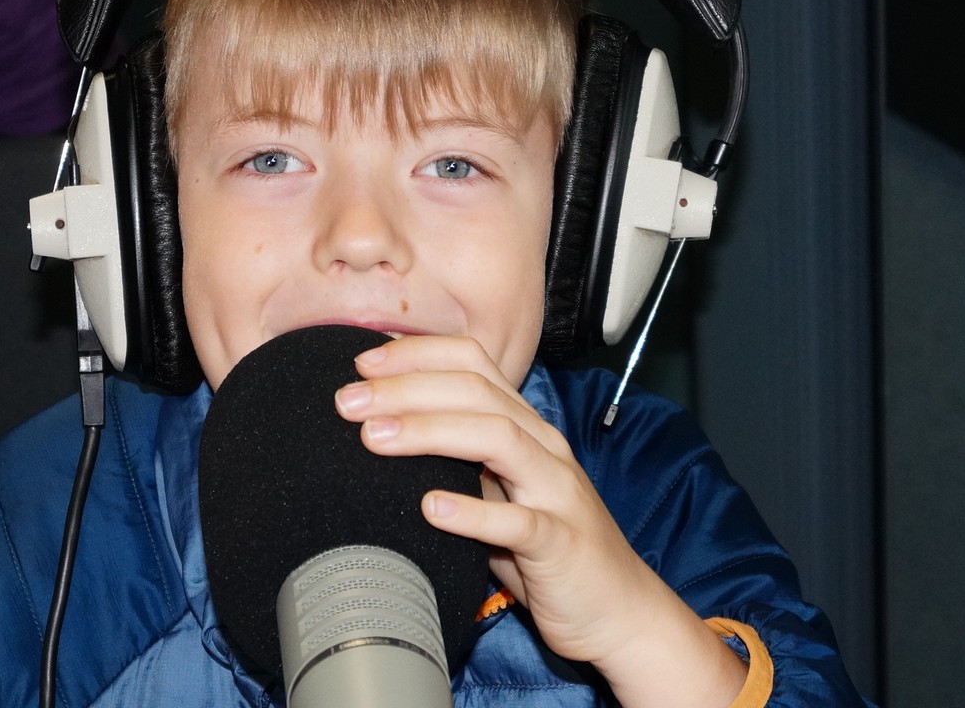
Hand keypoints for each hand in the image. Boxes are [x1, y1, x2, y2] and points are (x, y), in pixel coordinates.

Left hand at [337, 335, 746, 706]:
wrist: (617, 610)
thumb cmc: (546, 552)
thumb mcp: (498, 494)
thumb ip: (457, 463)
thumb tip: (380, 435)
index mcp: (527, 428)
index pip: (474, 363)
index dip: (417, 354)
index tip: (361, 363)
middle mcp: (544, 448)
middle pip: (475, 392)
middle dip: (405, 389)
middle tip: (347, 401)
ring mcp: (557, 492)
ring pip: (496, 438)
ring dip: (429, 431)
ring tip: (374, 439)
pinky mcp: (562, 543)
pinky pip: (518, 522)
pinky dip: (472, 513)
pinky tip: (430, 509)